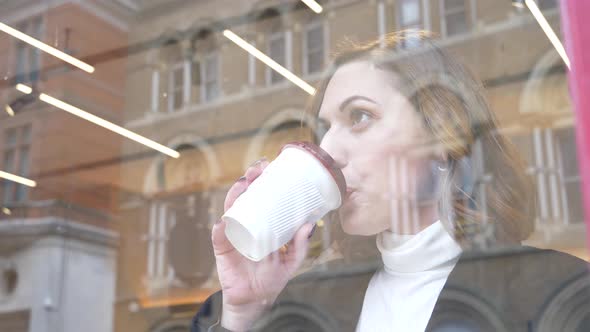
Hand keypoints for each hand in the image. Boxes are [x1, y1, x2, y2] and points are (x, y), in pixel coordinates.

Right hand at [212, 158, 314, 330]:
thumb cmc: (271, 278)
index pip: (260, 196)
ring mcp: (232, 234)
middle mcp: (245, 224)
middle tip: (257, 169)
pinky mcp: (222, 249)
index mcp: (261, 223)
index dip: (263, 180)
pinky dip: (221, 228)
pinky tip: (225, 220)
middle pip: (244, 197)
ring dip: (234, 195)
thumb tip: (309, 224)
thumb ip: (300, 245)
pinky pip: (219, 236)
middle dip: (248, 180)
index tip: (270, 166)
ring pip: (230, 209)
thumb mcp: (291, 261)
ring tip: (243, 185)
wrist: (255, 300)